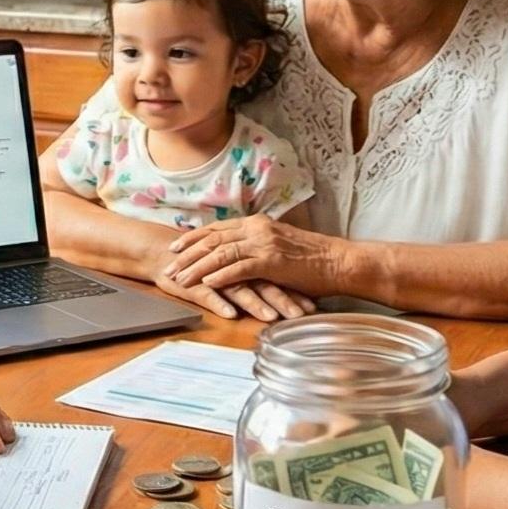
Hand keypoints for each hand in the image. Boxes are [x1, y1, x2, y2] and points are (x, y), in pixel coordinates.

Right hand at [152, 271, 313, 322]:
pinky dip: (219, 303)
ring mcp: (212, 273)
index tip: (313, 305)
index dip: (295, 289)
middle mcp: (233, 264)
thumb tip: (289, 290)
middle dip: (283, 299)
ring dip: (256, 303)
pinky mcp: (193, 283)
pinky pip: (207, 294)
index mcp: (246, 259)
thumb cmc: (205, 263)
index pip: (275, 275)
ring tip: (271, 317)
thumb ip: (258, 274)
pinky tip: (230, 314)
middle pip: (263, 281)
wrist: (164, 254)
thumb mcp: (235, 267)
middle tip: (300, 315)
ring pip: (238, 287)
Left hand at [163, 215, 335, 296]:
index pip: (217, 229)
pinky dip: (221, 276)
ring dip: (197, 267)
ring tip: (180, 278)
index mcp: (257, 224)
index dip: (194, 238)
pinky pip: (239, 268)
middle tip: (168, 265)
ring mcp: (264, 244)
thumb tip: (238, 255)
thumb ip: (257, 247)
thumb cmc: (312, 259)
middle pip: (213, 239)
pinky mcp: (272, 261)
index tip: (174, 246)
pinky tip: (206, 284)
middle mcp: (257, 229)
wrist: (339, 262)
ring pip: (221, 253)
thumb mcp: (279, 247)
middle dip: (187, 254)